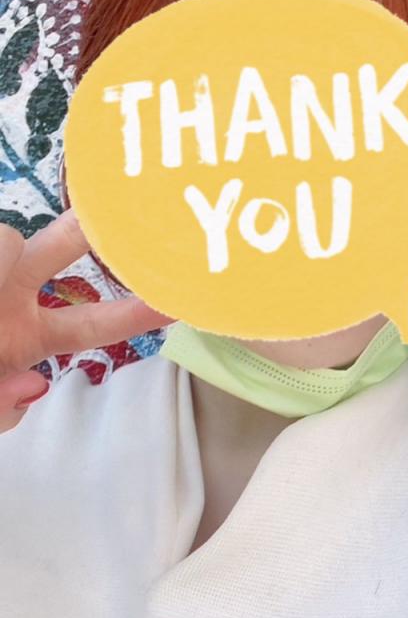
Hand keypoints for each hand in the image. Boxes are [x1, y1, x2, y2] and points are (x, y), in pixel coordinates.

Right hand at [0, 210, 170, 432]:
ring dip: (1, 261)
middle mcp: (10, 296)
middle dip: (93, 229)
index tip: (178, 299)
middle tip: (122, 210)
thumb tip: (32, 385)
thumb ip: (0, 407)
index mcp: (29, 335)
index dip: (136, 313)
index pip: (93, 321)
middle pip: (62, 250)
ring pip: (7, 242)